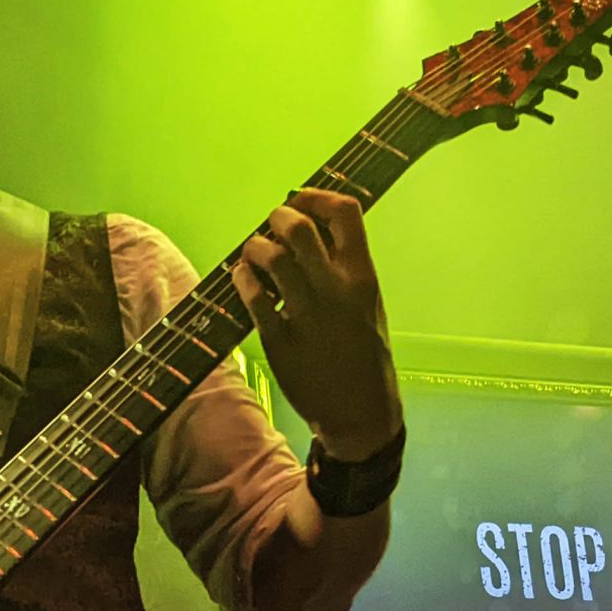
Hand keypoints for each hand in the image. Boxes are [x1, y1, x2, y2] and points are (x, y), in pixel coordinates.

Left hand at [233, 189, 402, 461]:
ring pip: (270, 257)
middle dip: (278, 217)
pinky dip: (242, 280)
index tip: (302, 200)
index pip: (345, 212)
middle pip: (299, 227)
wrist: (361, 414)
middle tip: (271, 226)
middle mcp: (336, 290)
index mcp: (364, 277)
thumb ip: (347, 269)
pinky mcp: (281, 341)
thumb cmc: (365, 355)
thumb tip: (317, 232)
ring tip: (253, 255)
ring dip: (255, 248)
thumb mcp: (369, 305)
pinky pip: (253, 298)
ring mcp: (308, 315)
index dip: (317, 196)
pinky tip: (243, 280)